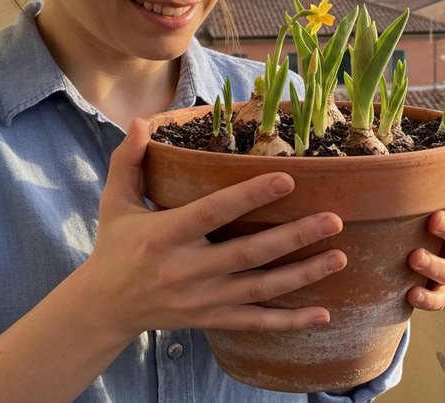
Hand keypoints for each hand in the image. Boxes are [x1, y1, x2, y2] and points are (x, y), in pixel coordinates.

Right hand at [78, 119, 347, 339]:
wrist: (104, 308)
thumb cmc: (114, 247)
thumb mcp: (114, 202)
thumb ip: (127, 162)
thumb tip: (140, 122)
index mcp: (164, 236)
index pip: (213, 213)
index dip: (250, 196)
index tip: (288, 179)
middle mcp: (186, 271)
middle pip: (248, 254)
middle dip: (294, 237)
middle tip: (334, 219)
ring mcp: (201, 300)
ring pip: (260, 289)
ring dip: (303, 275)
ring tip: (340, 256)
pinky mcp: (210, 320)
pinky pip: (255, 322)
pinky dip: (289, 322)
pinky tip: (323, 314)